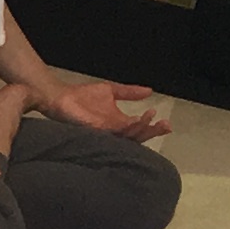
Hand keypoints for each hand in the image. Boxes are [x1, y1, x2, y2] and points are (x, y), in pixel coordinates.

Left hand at [38, 76, 171, 142]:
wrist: (61, 96)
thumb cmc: (83, 96)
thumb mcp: (111, 91)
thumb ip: (130, 92)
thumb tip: (150, 91)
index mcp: (119, 122)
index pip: (140, 128)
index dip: (154, 127)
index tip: (168, 123)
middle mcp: (113, 131)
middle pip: (138, 137)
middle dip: (152, 132)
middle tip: (165, 125)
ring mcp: (104, 132)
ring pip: (128, 137)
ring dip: (141, 128)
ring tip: (150, 118)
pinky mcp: (95, 131)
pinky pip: (113, 133)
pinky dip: (125, 129)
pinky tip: (134, 122)